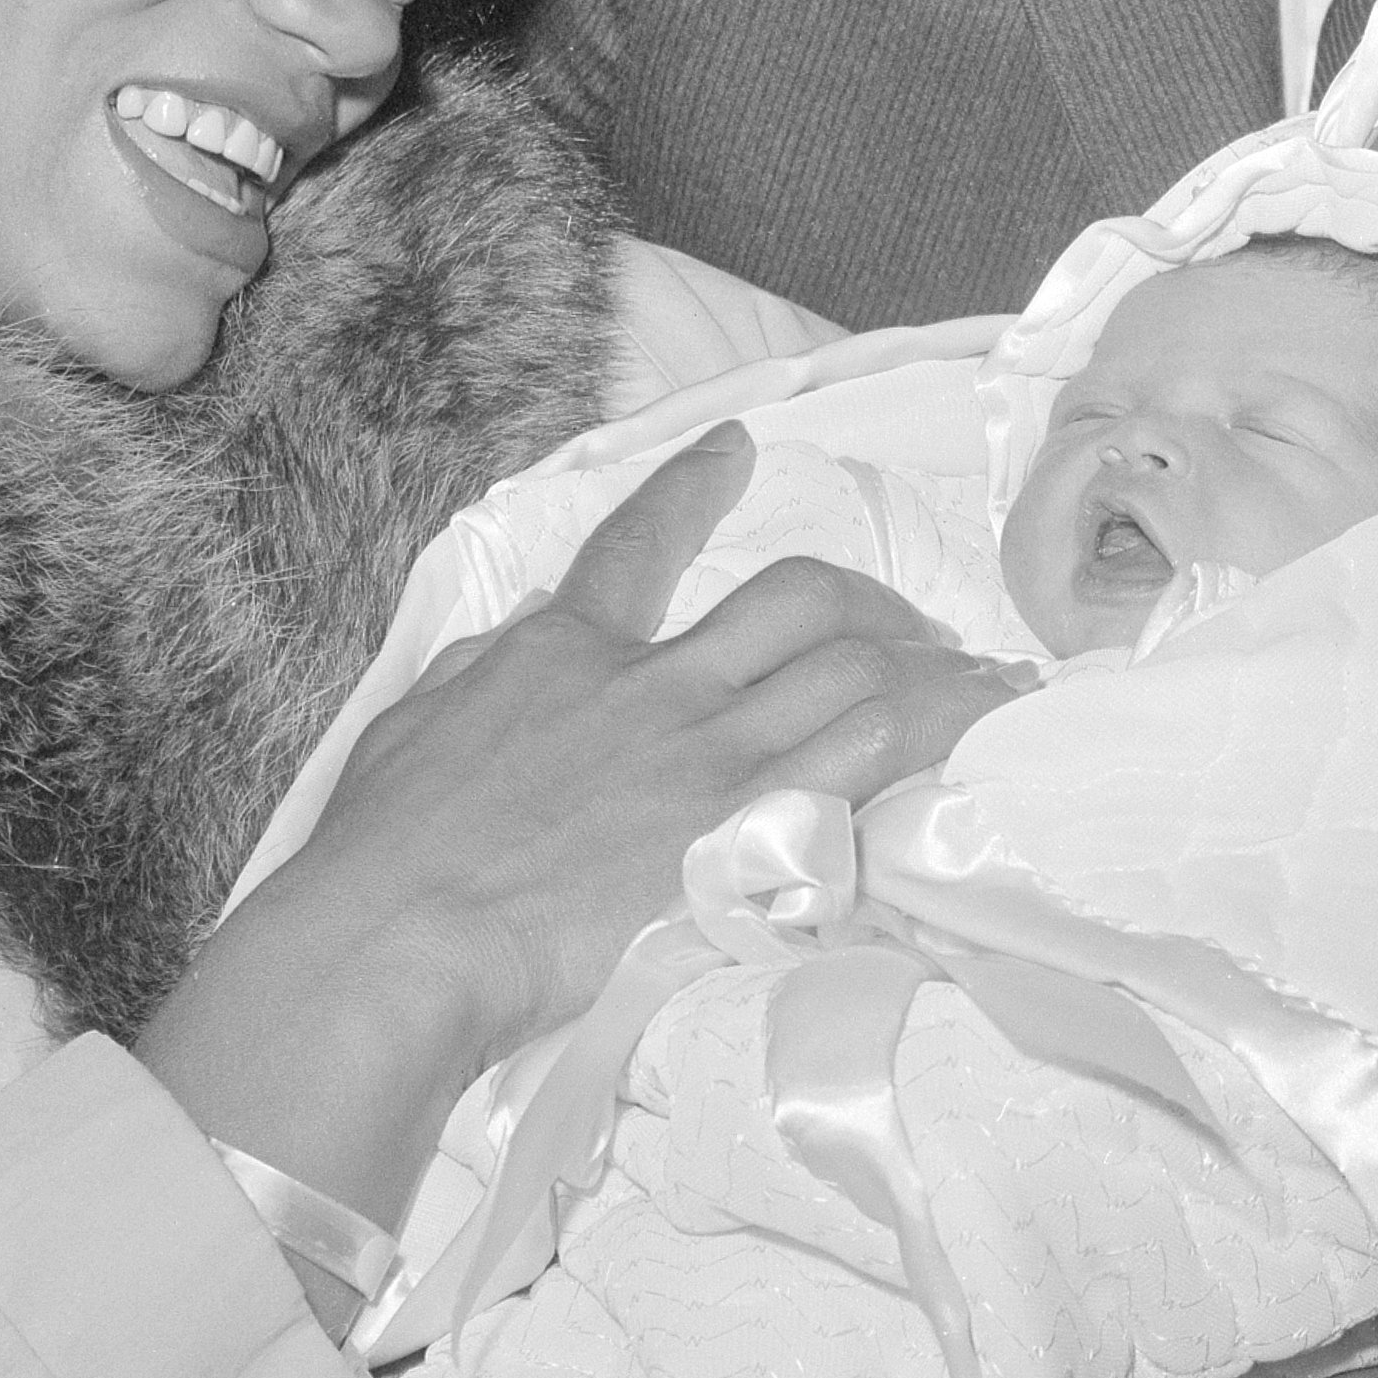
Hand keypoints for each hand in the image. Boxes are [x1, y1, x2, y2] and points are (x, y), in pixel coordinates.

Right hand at [141, 422, 1025, 1228]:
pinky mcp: (746, 832)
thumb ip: (492, 679)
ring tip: (992, 682)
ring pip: (854, 673)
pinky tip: (978, 735)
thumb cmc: (385, 851)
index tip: (736, 446)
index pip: (638, 544)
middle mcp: (657, 684)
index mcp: (565, 650)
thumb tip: (527, 655)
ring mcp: (709, 755)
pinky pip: (866, 762)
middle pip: (796, 603)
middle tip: (912, 631)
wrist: (403, 930)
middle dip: (869, 606)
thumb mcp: (421, 725)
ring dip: (933, 672)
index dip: (693, 488)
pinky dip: (932, 738)